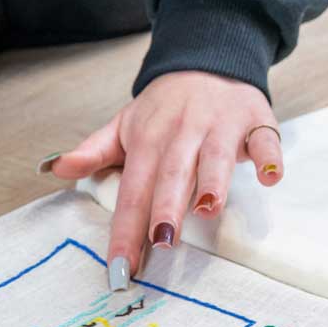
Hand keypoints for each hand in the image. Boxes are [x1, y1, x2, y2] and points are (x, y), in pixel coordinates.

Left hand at [49, 71, 282, 275]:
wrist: (208, 58)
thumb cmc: (164, 108)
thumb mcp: (124, 126)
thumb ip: (93, 152)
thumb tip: (56, 169)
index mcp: (147, 141)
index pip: (132, 191)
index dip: (125, 232)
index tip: (119, 268)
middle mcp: (181, 133)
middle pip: (171, 175)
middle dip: (166, 209)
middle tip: (162, 243)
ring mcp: (219, 126)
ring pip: (214, 158)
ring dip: (212, 183)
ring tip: (207, 211)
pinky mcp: (255, 120)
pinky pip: (265, 139)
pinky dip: (269, 156)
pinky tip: (271, 177)